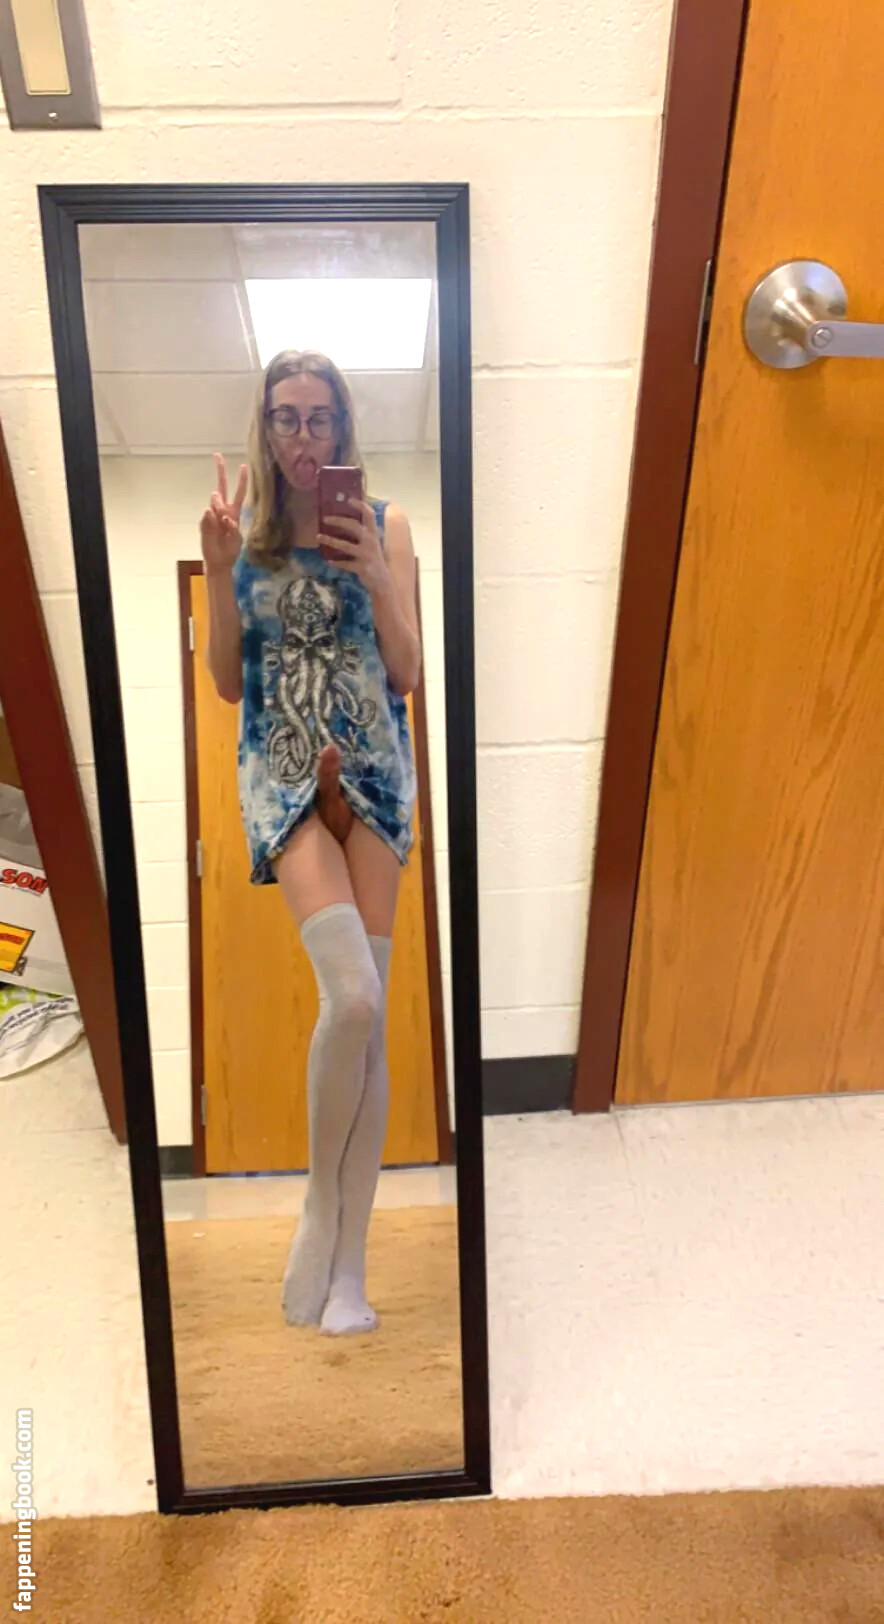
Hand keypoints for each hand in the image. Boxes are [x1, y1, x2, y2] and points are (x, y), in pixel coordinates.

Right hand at [200, 453, 246, 574]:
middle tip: (217, 456)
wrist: (219, 562)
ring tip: (224, 521)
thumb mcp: (236, 537)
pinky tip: (217, 525)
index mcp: (234, 512)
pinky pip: (208, 515)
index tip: (243, 466)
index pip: (238, 493)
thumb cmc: (230, 550)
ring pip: (216, 500)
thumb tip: (219, 512)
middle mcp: (223, 510)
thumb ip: (231, 525)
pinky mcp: (204, 523)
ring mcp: (213, 515)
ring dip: (220, 506)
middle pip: (222, 488)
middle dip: (220, 471)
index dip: (241, 480)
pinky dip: (213, 519)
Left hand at [319, 502, 389, 596]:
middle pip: (354, 526)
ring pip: (346, 545)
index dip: (360, 506)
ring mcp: (366, 555)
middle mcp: (371, 542)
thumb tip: (343, 521)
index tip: (348, 499)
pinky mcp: (362, 568)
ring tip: (319, 537)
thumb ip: (362, 534)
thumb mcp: (372, 544)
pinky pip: (345, 564)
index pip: (370, 515)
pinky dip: (336, 562)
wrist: (382, 583)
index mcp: (374, 534)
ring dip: (331, 541)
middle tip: (325, 518)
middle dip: (339, 521)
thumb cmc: (374, 560)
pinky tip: (327, 560)